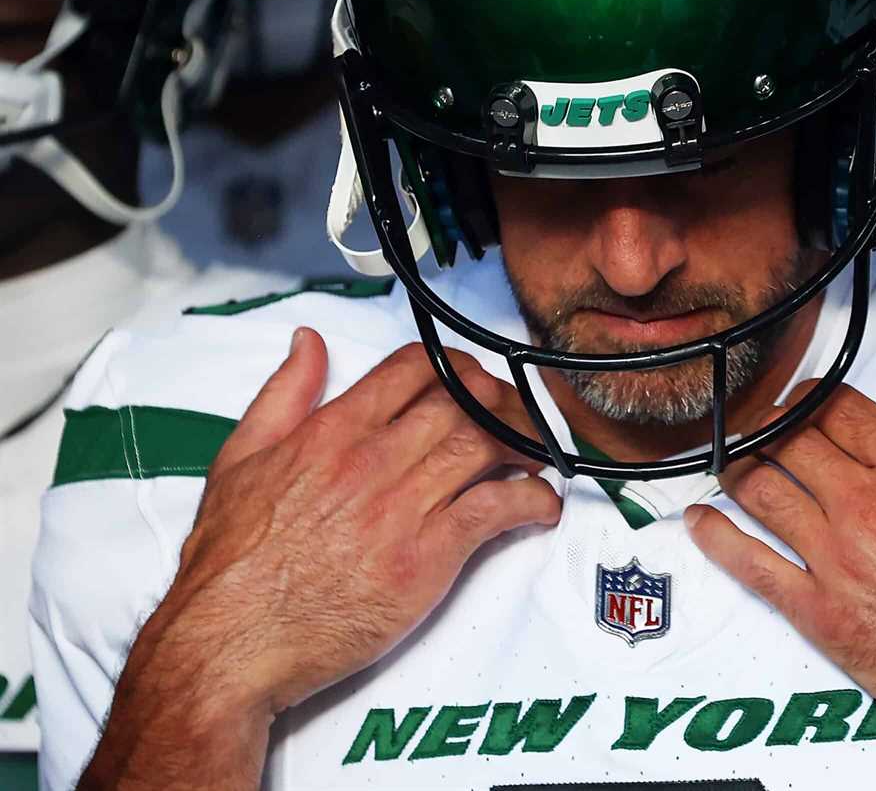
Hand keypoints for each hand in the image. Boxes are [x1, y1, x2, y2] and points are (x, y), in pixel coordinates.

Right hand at [82, 329, 559, 790]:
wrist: (232, 639)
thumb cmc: (231, 561)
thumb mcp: (240, 457)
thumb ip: (283, 394)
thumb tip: (308, 342)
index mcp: (332, 430)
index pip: (415, 367)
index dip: (456, 365)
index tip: (474, 382)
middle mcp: (373, 459)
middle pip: (463, 401)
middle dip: (499, 402)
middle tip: (514, 420)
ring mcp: (404, 506)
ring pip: (486, 446)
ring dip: (523, 445)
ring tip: (535, 457)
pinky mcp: (428, 555)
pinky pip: (497, 509)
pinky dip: (530, 500)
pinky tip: (539, 506)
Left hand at [685, 375, 875, 789]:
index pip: (840, 409)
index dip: (813, 394)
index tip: (802, 395)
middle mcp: (865, 506)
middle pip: (792, 442)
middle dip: (768, 423)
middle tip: (757, 420)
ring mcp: (836, 559)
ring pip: (762, 492)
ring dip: (735, 466)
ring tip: (724, 456)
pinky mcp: (821, 611)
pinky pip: (752, 566)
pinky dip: (716, 539)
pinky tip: (697, 521)